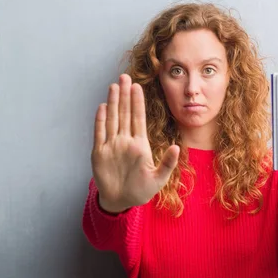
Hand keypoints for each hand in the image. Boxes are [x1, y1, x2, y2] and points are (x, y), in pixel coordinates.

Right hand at [91, 74, 179, 213]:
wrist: (120, 201)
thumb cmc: (140, 191)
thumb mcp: (158, 179)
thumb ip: (167, 163)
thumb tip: (177, 147)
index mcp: (140, 144)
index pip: (138, 118)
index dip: (137, 102)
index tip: (138, 86)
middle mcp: (125, 141)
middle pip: (124, 113)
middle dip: (124, 95)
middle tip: (125, 77)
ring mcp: (111, 145)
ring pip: (112, 119)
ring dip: (113, 103)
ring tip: (114, 86)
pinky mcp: (99, 153)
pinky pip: (99, 133)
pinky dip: (100, 120)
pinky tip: (102, 107)